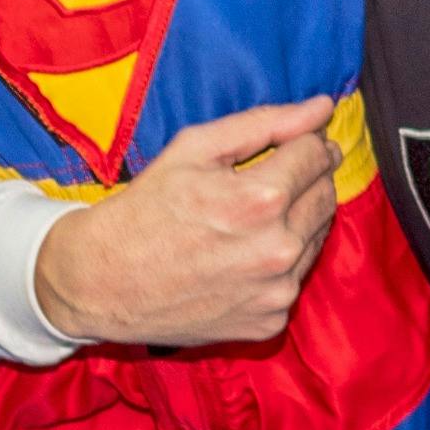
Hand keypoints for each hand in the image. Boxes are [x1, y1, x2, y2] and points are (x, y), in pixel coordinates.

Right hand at [32, 97, 339, 346]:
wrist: (103, 282)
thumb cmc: (146, 207)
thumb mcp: (195, 148)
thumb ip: (265, 123)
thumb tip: (323, 106)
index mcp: (260, 201)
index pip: (317, 155)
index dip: (306, 142)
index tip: (293, 143)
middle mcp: (276, 251)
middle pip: (326, 196)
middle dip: (307, 178)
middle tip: (272, 176)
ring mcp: (276, 292)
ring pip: (317, 237)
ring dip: (296, 220)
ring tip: (250, 218)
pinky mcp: (270, 322)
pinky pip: (294, 278)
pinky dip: (279, 263)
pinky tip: (241, 256)